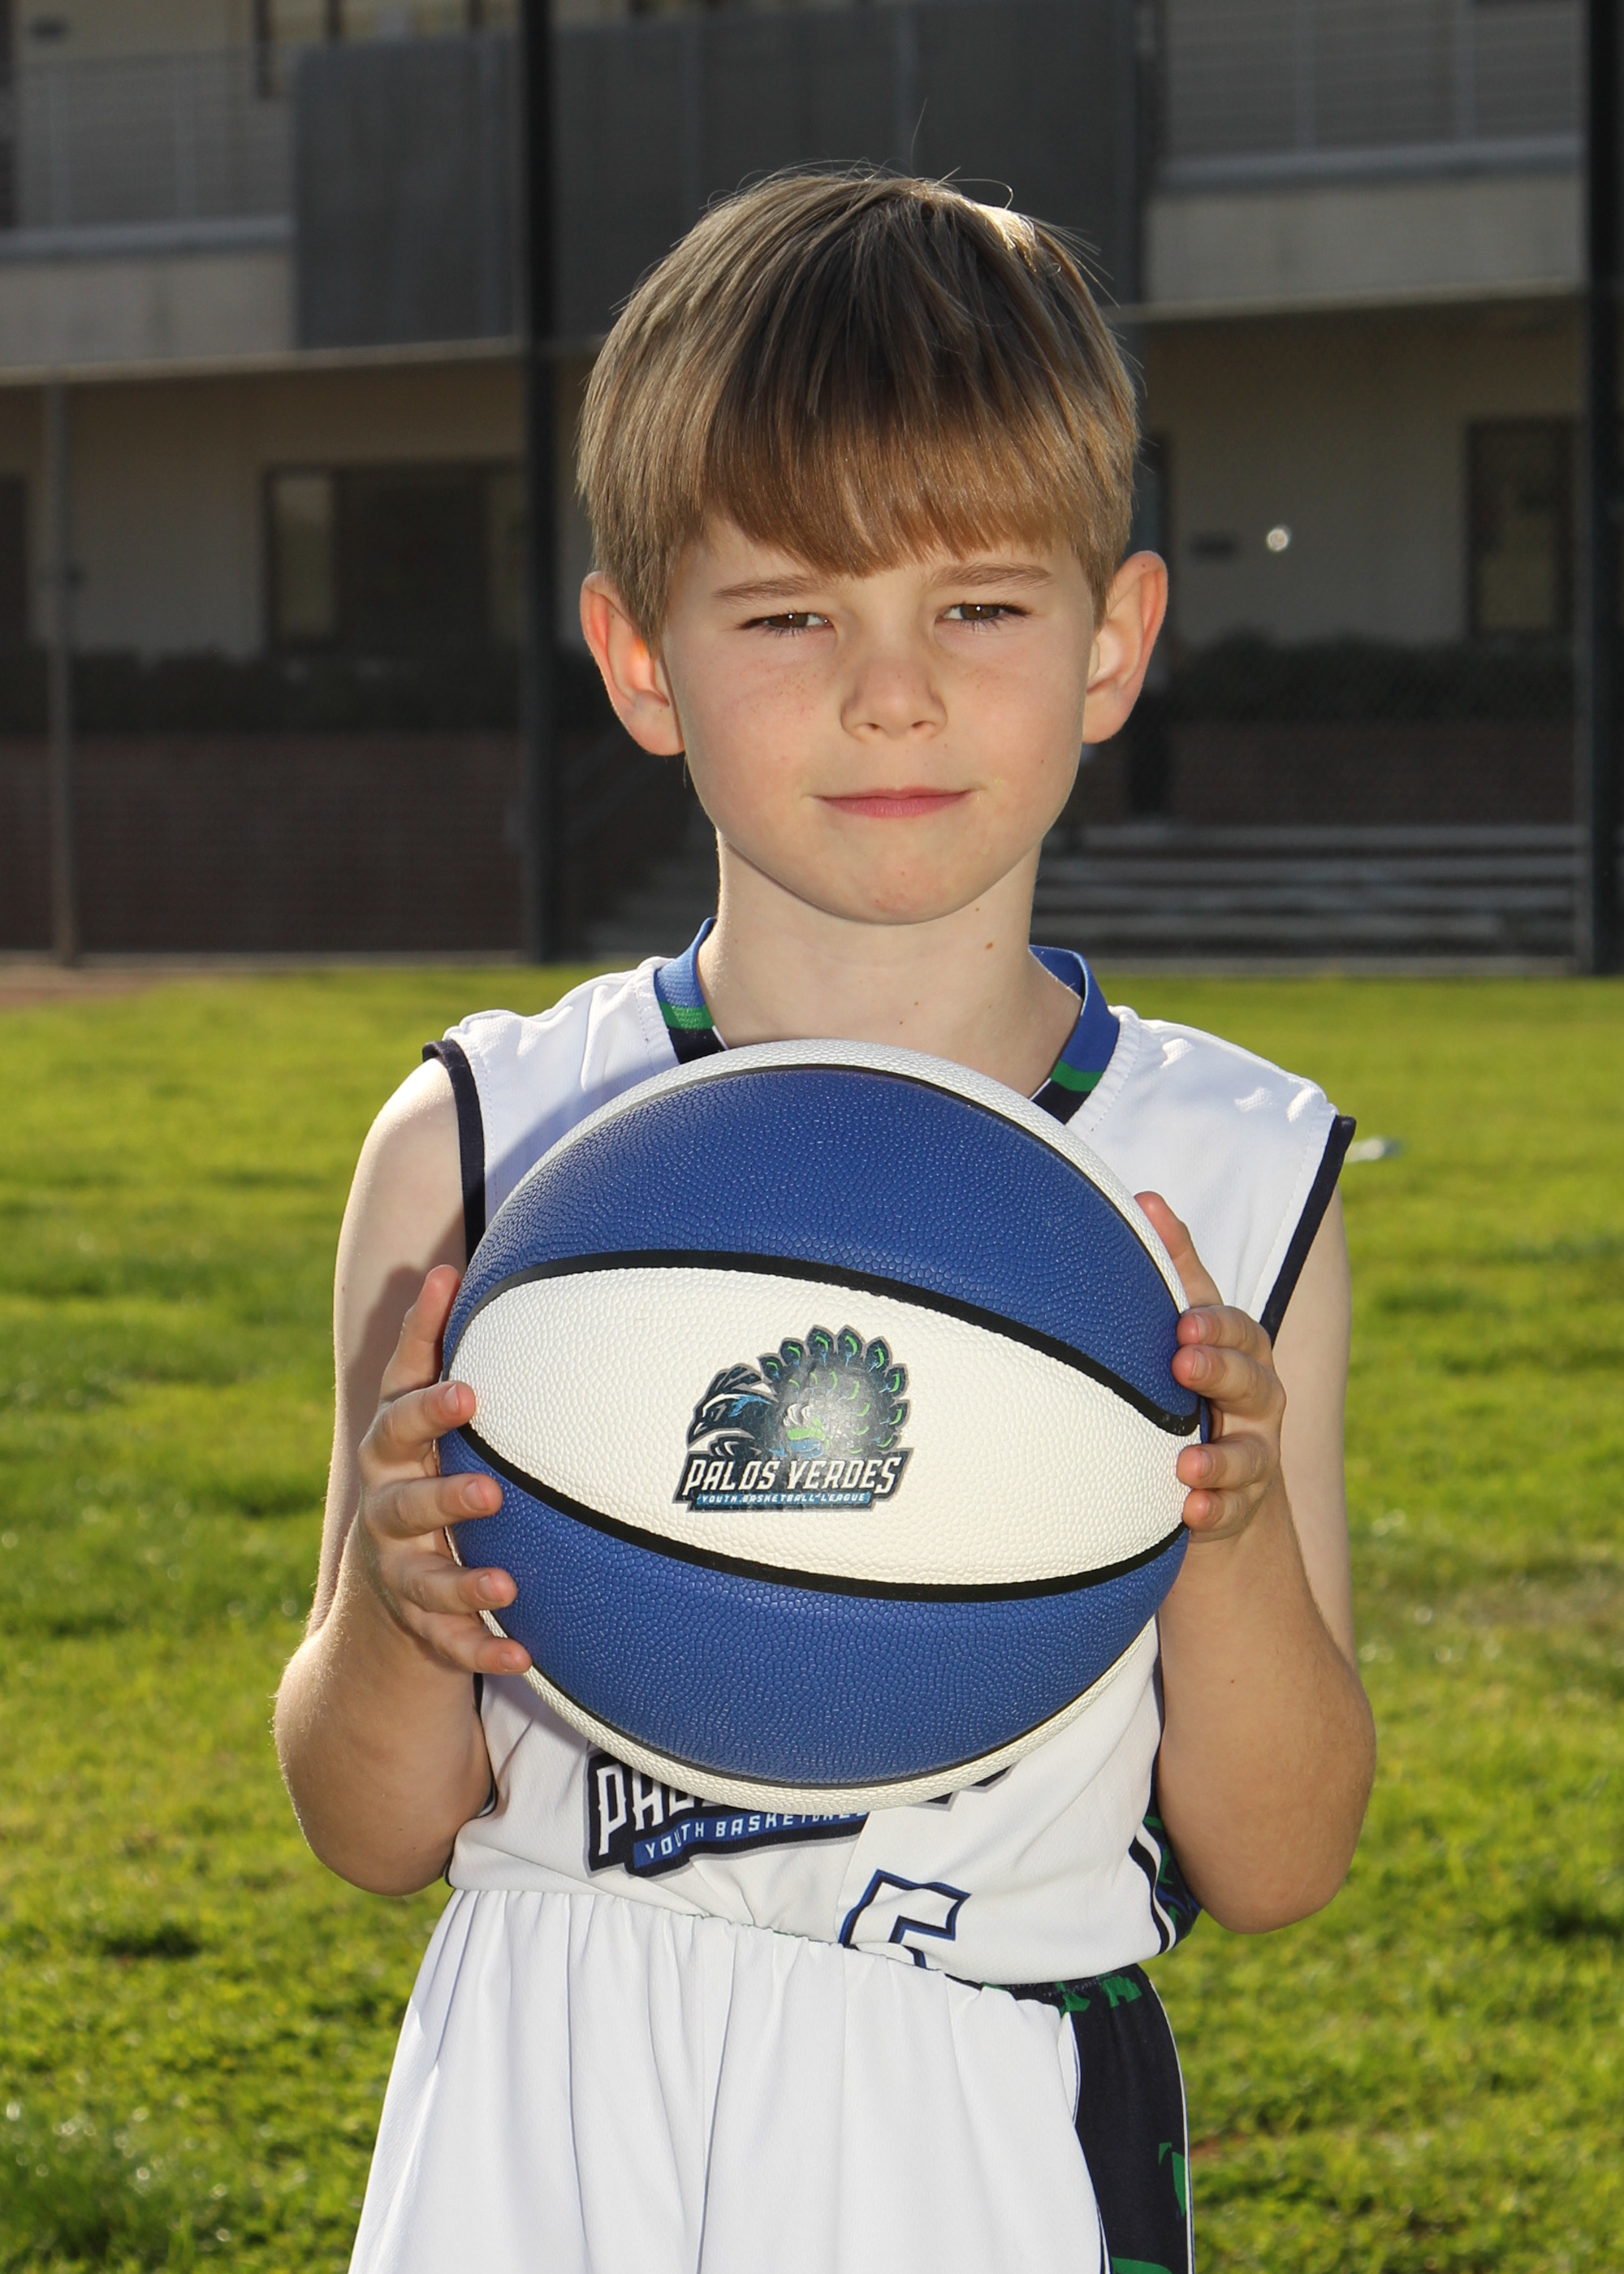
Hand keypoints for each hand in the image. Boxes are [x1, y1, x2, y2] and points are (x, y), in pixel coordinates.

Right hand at [347, 1265, 531, 1676]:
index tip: (469, 1392)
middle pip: (402, 1503)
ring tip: (506, 1585)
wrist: (383, 1571)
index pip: (401, 1419)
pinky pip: (446, 1641)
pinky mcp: (419, 1621)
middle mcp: (385, 1510)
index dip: (428, 1406)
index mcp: (391, 1451)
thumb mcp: (420, 1411)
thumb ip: (429, 1348)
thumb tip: (447, 1264)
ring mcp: (398, 1570)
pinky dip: (481, 1649)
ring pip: (422, 1579)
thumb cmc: (421, 1461)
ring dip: (462, 1582)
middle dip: (443, 1499)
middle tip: (490, 1493)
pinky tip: (524, 1655)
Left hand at [1136, 1192, 1285, 1543]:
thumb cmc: (1188, 1387)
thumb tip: (1145, 1196)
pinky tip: (1191, 1510)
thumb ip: (1173, 1269)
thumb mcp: (1184, 1332)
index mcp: (1237, 1352)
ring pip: (1250, 1454)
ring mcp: (1251, 1455)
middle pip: (1252, 1382)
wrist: (1210, 1485)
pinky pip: (1234, 1511)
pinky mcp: (1238, 1506)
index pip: (1238, 1329)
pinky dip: (1214, 1509)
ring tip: (1184, 1459)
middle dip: (1221, 1371)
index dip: (1216, 1324)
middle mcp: (1253, 1401)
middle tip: (1183, 1363)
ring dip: (1220, 1456)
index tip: (1184, 1322)